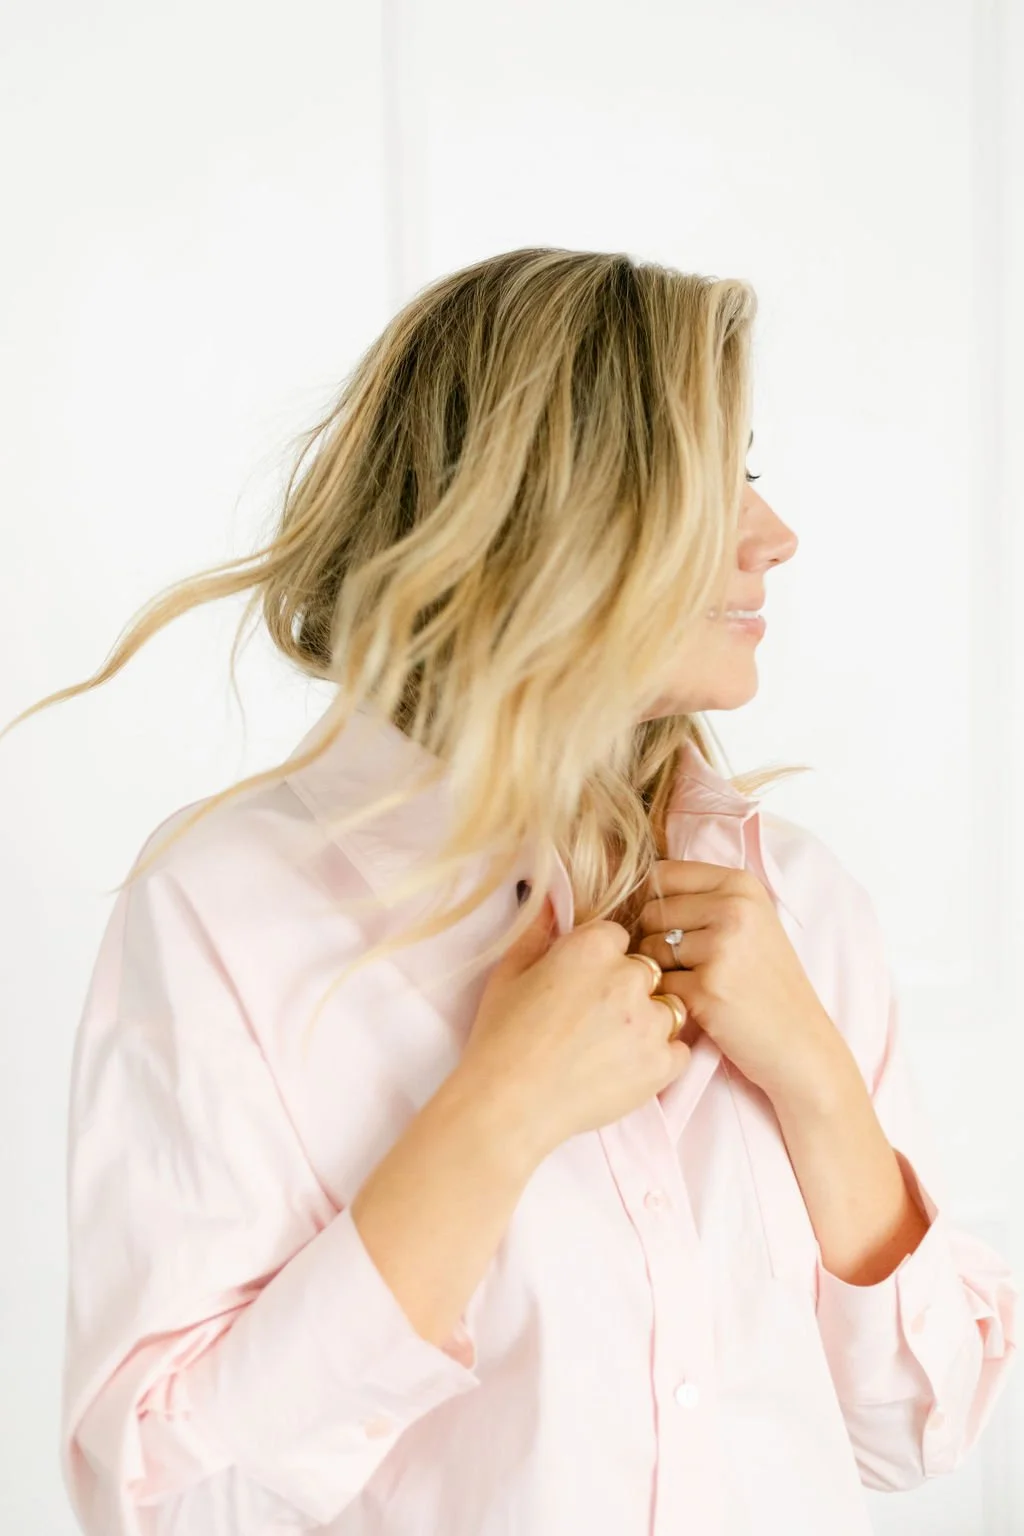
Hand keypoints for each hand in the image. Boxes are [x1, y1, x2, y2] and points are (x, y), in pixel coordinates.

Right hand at [458, 894, 692, 1157]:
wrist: (509, 1103)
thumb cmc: (502, 1037)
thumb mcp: (510, 972)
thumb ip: (538, 930)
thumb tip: (550, 896)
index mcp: (592, 948)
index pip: (618, 936)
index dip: (601, 959)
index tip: (584, 982)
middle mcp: (629, 978)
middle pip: (647, 970)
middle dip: (628, 989)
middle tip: (595, 1018)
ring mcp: (650, 1022)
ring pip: (669, 1008)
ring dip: (648, 1021)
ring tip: (609, 1045)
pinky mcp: (662, 1064)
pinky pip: (679, 1050)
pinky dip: (658, 1058)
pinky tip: (624, 1067)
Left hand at [631, 859, 844, 1108]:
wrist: (800, 1042)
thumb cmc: (767, 983)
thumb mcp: (750, 922)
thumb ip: (703, 899)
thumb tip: (635, 891)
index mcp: (741, 884)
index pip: (663, 874)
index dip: (657, 903)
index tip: (676, 927)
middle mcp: (733, 908)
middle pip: (651, 911)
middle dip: (657, 939)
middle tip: (691, 964)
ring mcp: (721, 947)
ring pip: (649, 948)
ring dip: (662, 970)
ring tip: (698, 983)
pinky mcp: (707, 987)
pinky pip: (658, 984)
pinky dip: (671, 998)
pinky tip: (701, 1005)